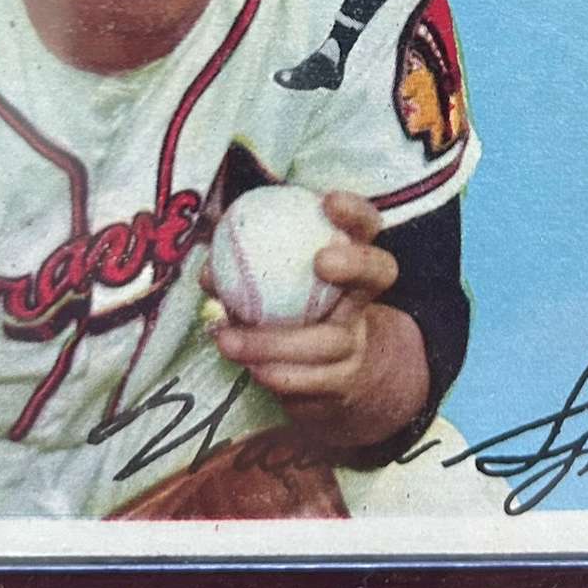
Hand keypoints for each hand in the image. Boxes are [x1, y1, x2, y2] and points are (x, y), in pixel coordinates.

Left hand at [204, 191, 429, 452]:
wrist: (338, 375)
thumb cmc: (294, 313)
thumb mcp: (280, 286)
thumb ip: (248, 269)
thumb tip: (209, 269)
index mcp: (350, 263)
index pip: (367, 227)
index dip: (355, 212)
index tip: (329, 201)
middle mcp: (361, 300)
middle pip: (379, 273)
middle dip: (355, 263)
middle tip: (320, 261)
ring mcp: (357, 345)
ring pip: (328, 343)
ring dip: (274, 342)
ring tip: (228, 339)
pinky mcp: (342, 386)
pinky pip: (310, 383)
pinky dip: (275, 375)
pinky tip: (246, 368)